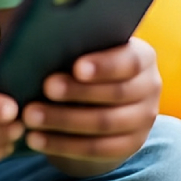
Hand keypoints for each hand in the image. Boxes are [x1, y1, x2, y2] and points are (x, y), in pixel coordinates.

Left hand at [21, 38, 160, 176]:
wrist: (95, 103)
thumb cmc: (77, 63)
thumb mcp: (78, 49)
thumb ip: (67, 39)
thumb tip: (36, 30)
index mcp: (142, 56)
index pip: (129, 61)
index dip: (104, 65)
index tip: (76, 67)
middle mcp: (150, 87)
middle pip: (116, 93)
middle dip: (76, 92)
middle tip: (44, 88)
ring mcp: (143, 120)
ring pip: (104, 124)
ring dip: (63, 120)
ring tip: (30, 116)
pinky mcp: (128, 148)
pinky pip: (96, 150)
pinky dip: (62, 145)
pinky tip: (36, 140)